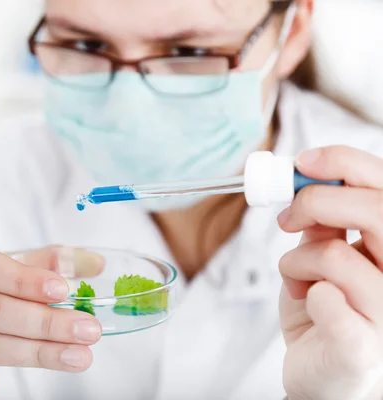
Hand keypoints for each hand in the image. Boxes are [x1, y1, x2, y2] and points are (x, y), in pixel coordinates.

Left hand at [278, 146, 382, 399]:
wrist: (322, 373)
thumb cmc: (326, 310)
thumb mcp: (321, 254)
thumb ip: (322, 221)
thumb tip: (304, 179)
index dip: (344, 162)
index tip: (302, 161)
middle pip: (377, 212)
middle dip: (316, 202)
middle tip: (286, 218)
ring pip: (338, 256)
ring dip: (296, 260)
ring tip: (293, 276)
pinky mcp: (361, 348)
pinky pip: (330, 303)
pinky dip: (305, 292)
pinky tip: (306, 300)